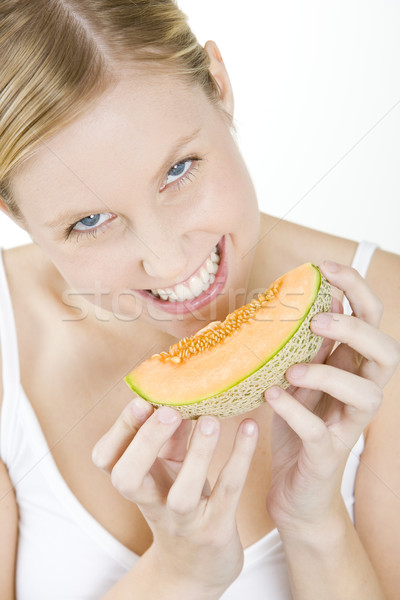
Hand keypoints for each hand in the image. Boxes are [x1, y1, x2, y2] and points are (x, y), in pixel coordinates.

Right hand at [92, 401, 257, 594]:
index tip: (143, 400)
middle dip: (145, 441)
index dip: (120, 429)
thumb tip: (176, 388)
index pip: (106, 458)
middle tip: (168, 410)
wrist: (197, 564)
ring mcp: (183, 521)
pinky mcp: (216, 528)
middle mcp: (151, 503)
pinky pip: (227, 492)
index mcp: (135, 483)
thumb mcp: (167, 468)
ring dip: (196, 454)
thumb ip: (168, 434)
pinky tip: (249, 427)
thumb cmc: (179, 500)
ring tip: (209, 420)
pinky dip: (239, 458)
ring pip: (182, 494)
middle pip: (128, 478)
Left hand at [264, 260, 399, 534]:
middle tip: (318, 321)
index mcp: (354, 366)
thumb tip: (306, 297)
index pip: (372, 319)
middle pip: (387, 353)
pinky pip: (320, 430)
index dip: (356, 289)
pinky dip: (295, 411)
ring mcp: (348, 424)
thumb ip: (308, 343)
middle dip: (356, 329)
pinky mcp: (328, 453)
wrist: (293, 488)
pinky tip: (272, 396)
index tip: (325, 267)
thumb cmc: (298, 424)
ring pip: (365, 394)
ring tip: (292, 369)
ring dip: (329, 374)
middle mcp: (361, 392)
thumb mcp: (301, 376)